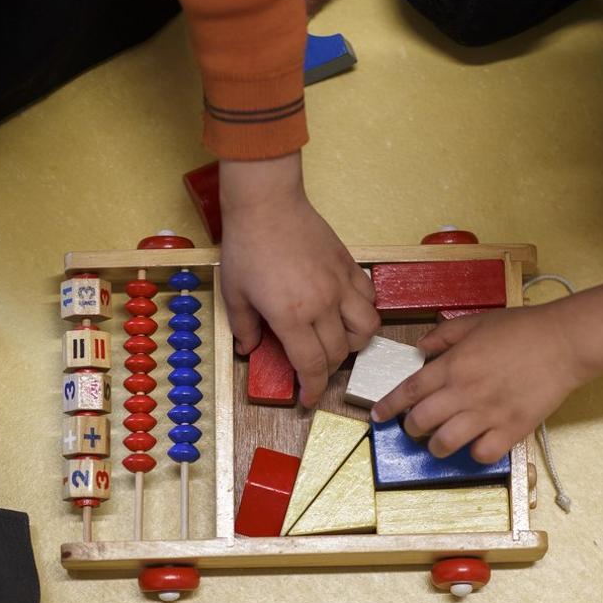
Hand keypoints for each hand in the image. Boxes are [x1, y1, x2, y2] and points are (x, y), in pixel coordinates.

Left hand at [220, 153, 379, 405]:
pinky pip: (368, 297)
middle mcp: (322, 305)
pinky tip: (346, 309)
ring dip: (354, 343)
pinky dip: (362, 311)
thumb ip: (244, 327)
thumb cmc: (246, 246)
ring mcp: (340, 284)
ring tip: (338, 342)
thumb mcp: (234, 293)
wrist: (267, 203)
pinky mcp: (348, 265)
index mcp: (291, 317)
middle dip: (327, 370)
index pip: (312, 366)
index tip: (307, 399)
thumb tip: (251, 349)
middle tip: (313, 369)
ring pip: (366, 328)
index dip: (311, 389)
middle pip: (339, 353)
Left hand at [372, 305, 586, 462]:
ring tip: (440, 443)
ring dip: (436, 447)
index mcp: (453, 365)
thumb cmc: (522, 328)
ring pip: (446, 443)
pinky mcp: (512, 429)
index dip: (388, 406)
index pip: (408, 391)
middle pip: (421, 421)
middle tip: (415, 428)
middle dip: (411, 429)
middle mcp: (464, 391)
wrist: (565, 341)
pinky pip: (482, 454)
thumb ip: (443, 335)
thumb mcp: (476, 322)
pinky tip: (476, 445)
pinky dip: (474, 454)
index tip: (377, 417)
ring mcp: (488, 413)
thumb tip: (419, 349)